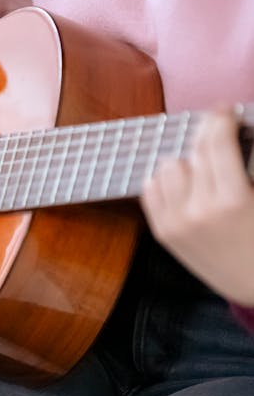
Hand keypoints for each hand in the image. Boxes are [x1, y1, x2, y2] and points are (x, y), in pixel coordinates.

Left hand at [140, 108, 253, 305]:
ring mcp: (176, 223)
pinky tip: (184, 185)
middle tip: (219, 134)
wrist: (253, 284)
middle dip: (208, 137)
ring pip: (168, 166)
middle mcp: (198, 211)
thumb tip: (228, 129)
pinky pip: (151, 189)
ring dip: (185, 161)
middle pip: (193, 150)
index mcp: (232, 201)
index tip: (225, 111)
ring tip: (202, 169)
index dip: (221, 117)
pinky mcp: (163, 234)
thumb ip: (244, 163)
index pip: (217, 141)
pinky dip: (165, 182)